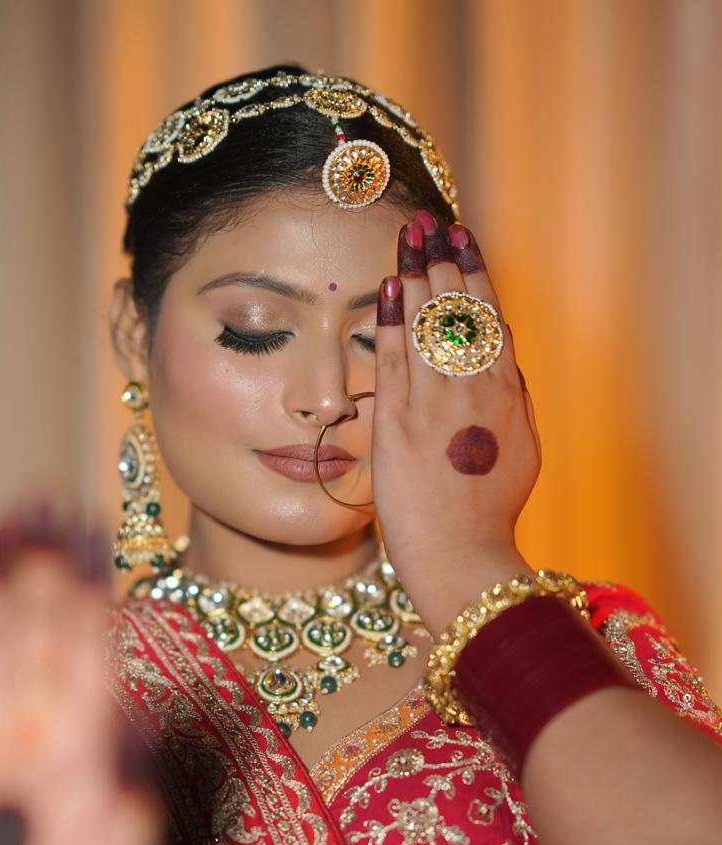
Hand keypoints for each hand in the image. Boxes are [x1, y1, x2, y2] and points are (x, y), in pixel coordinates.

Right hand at [0, 517, 164, 844]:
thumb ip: (128, 781)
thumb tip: (142, 718)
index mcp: (88, 737)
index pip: (92, 649)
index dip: (93, 592)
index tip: (95, 536)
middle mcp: (38, 722)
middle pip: (43, 628)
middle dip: (47, 567)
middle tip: (47, 502)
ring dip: (1, 582)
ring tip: (6, 523)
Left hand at [371, 212, 540, 634]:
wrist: (462, 556)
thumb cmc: (489, 513)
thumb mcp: (522, 452)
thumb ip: (515, 404)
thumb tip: (506, 368)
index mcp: (506, 394)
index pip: (489, 318)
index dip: (474, 273)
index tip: (463, 239)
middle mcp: (473, 390)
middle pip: (457, 310)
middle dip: (442, 260)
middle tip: (429, 222)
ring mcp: (434, 404)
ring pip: (426, 324)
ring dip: (415, 273)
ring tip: (407, 236)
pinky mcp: (398, 423)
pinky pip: (394, 357)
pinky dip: (392, 317)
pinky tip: (387, 285)